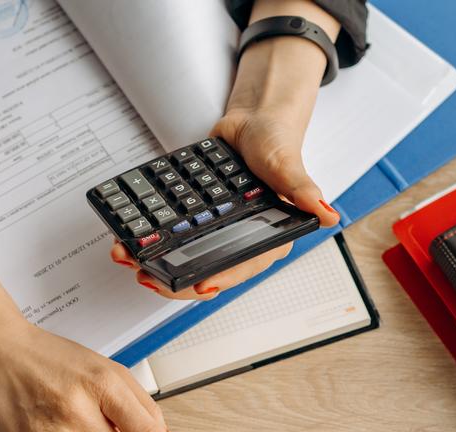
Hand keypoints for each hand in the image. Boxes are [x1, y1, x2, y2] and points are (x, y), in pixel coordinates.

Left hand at [111, 9, 340, 300]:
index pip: (242, 266)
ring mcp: (216, 231)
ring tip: (127, 258)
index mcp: (268, 237)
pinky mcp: (197, 219)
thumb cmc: (276, 142)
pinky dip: (151, 240)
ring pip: (185, 257)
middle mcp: (240, 240)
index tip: (199, 286)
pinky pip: (173, 236)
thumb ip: (303, 190)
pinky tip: (128, 240)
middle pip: (206, 270)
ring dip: (155, 263)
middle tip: (147, 276)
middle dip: (175, 279)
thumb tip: (328, 214)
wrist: (252, 120)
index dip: (221, 279)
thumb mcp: (287, 165)